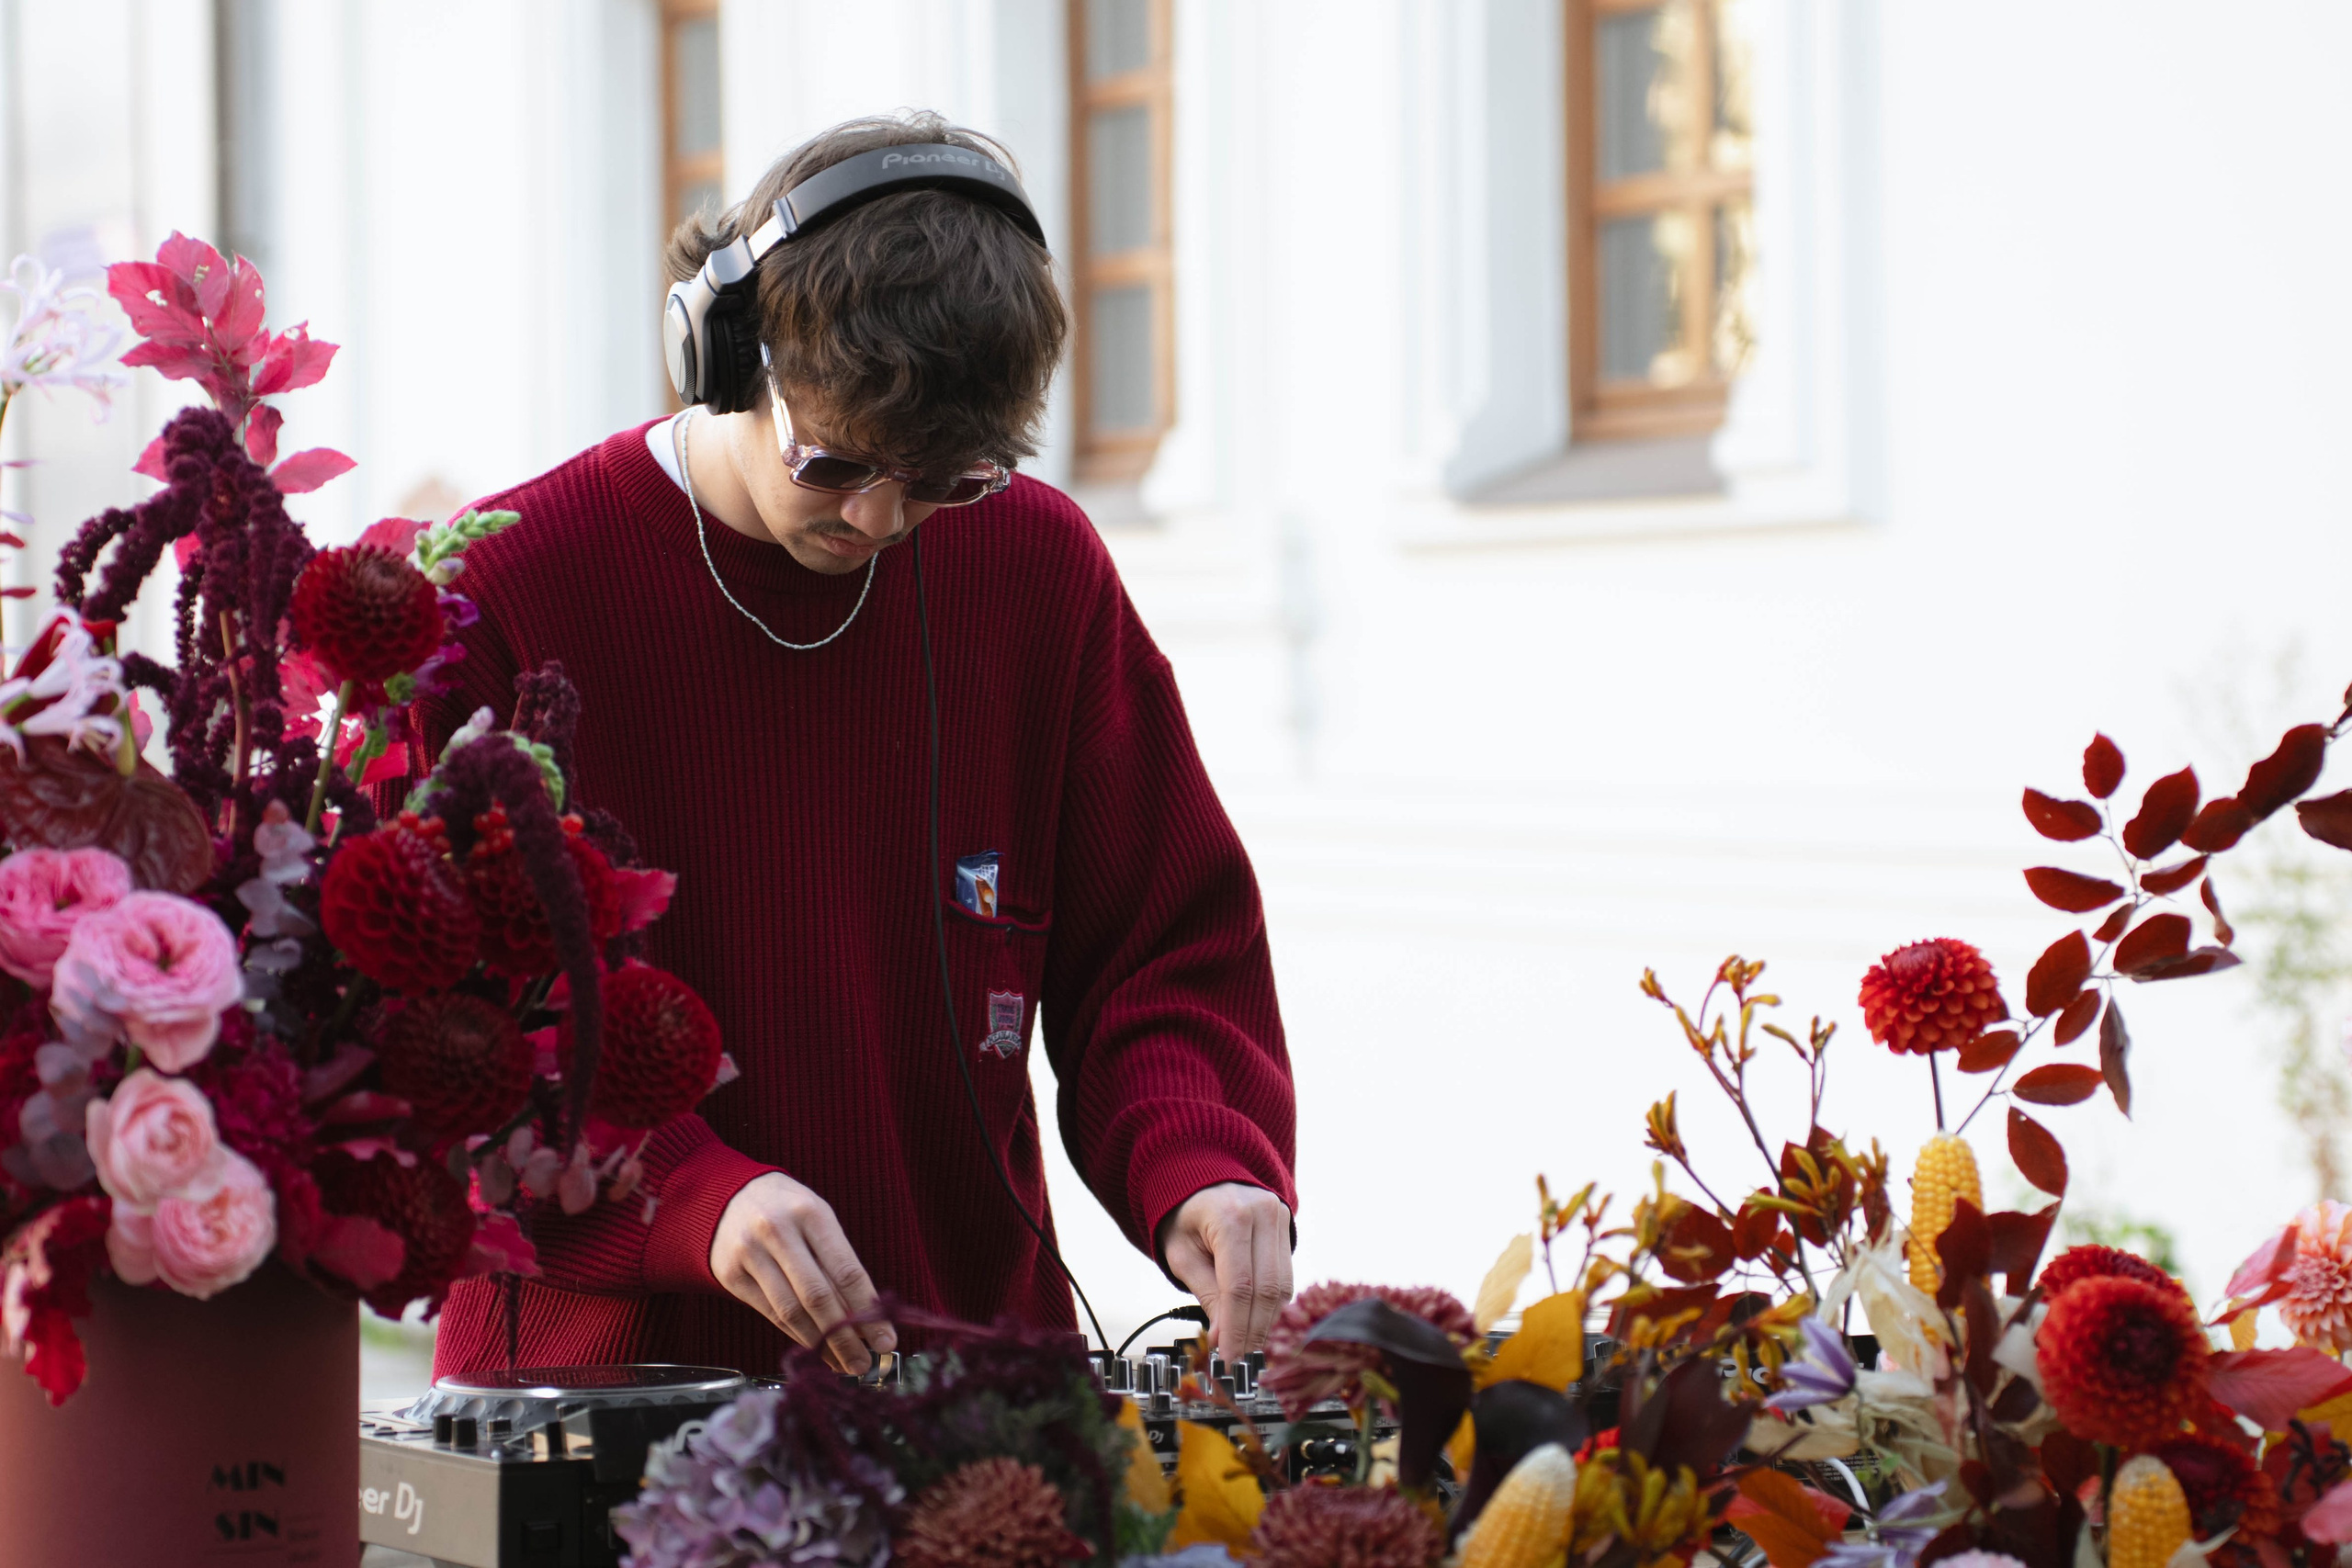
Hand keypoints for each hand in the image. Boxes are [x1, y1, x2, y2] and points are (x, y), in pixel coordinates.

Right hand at [710, 1171, 895, 1373]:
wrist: (729, 1196)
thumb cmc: (787, 1209)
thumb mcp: (818, 1219)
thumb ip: (839, 1262)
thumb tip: (868, 1316)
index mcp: (810, 1213)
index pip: (846, 1270)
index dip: (868, 1309)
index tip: (885, 1338)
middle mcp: (777, 1230)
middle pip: (817, 1296)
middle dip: (844, 1336)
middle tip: (863, 1362)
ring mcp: (749, 1252)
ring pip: (791, 1311)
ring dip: (820, 1344)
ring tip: (841, 1363)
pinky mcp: (729, 1274)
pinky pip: (769, 1313)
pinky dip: (795, 1335)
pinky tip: (813, 1348)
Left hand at [1158, 1182, 1293, 1361]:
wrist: (1202, 1179)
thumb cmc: (1186, 1217)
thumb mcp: (1183, 1255)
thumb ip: (1206, 1294)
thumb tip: (1222, 1339)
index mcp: (1230, 1217)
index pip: (1239, 1286)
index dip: (1236, 1328)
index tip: (1229, 1357)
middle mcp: (1263, 1214)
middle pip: (1266, 1289)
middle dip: (1254, 1331)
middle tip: (1241, 1360)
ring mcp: (1280, 1218)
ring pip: (1283, 1286)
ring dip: (1267, 1323)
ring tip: (1249, 1348)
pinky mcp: (1288, 1227)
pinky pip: (1287, 1276)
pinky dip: (1274, 1306)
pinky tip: (1260, 1325)